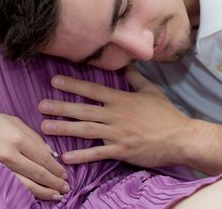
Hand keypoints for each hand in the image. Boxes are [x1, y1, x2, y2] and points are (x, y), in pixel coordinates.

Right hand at [0, 108, 69, 200]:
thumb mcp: (15, 121)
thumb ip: (34, 137)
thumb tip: (51, 154)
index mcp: (17, 137)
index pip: (43, 157)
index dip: (56, 168)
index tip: (65, 174)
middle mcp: (9, 153)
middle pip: (37, 172)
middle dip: (54, 182)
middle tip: (66, 188)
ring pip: (26, 184)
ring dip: (44, 191)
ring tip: (56, 196)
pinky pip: (12, 185)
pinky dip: (26, 192)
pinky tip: (36, 195)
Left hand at [39, 66, 190, 166]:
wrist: (180, 137)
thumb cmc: (166, 114)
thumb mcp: (152, 92)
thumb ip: (136, 78)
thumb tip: (126, 64)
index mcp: (122, 100)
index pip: (94, 90)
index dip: (73, 85)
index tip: (55, 81)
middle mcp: (116, 115)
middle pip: (84, 110)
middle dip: (61, 107)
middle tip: (41, 105)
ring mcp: (118, 134)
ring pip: (86, 130)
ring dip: (64, 129)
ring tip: (45, 127)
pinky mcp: (121, 150)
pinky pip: (98, 153)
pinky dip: (82, 155)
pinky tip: (66, 156)